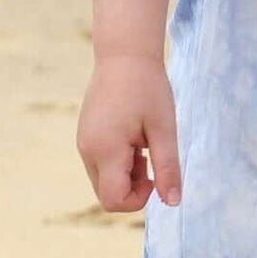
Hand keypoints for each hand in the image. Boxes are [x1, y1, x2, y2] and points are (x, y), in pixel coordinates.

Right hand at [77, 52, 180, 211]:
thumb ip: (168, 168)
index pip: (114, 200)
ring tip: (142, 143)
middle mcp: (87, 150)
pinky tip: (132, 137)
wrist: (124, 54)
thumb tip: (173, 203)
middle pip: (107, 195)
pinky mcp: (85, 136)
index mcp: (105, 149)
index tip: (155, 172)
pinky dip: (119, 162)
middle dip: (133, 187)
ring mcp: (83, 143)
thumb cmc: (148, 88)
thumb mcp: (164, 129)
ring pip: (103, 181)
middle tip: (150, 156)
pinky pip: (100, 165)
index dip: (139, 199)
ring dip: (127, 174)